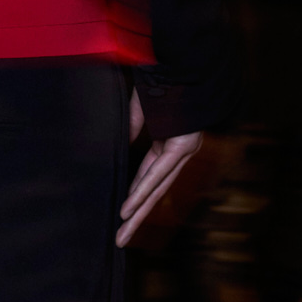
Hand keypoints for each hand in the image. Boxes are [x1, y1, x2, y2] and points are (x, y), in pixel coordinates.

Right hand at [118, 92, 204, 246]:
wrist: (182, 62)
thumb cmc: (162, 80)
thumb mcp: (139, 108)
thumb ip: (131, 129)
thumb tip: (119, 148)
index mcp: (169, 143)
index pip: (149, 177)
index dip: (135, 196)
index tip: (122, 214)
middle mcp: (178, 151)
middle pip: (155, 190)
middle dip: (137, 217)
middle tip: (121, 239)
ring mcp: (183, 150)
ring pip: (157, 188)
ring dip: (138, 213)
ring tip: (122, 233)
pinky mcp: (183, 145)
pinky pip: (158, 173)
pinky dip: (142, 191)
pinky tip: (129, 209)